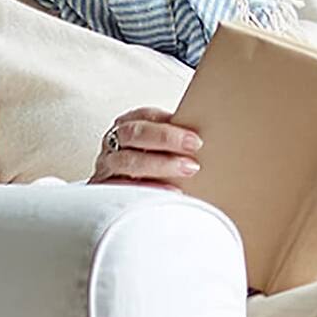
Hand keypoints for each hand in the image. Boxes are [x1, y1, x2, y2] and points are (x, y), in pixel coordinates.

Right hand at [87, 107, 202, 188]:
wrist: (122, 200)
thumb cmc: (150, 168)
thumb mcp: (159, 150)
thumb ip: (174, 141)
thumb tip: (211, 133)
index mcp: (127, 126)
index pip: (144, 116)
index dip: (169, 125)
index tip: (195, 138)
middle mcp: (113, 144)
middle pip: (134, 134)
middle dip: (165, 139)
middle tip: (194, 147)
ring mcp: (106, 167)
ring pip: (128, 161)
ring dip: (160, 164)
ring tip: (188, 169)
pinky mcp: (105, 190)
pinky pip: (123, 188)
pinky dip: (148, 189)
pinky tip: (171, 191)